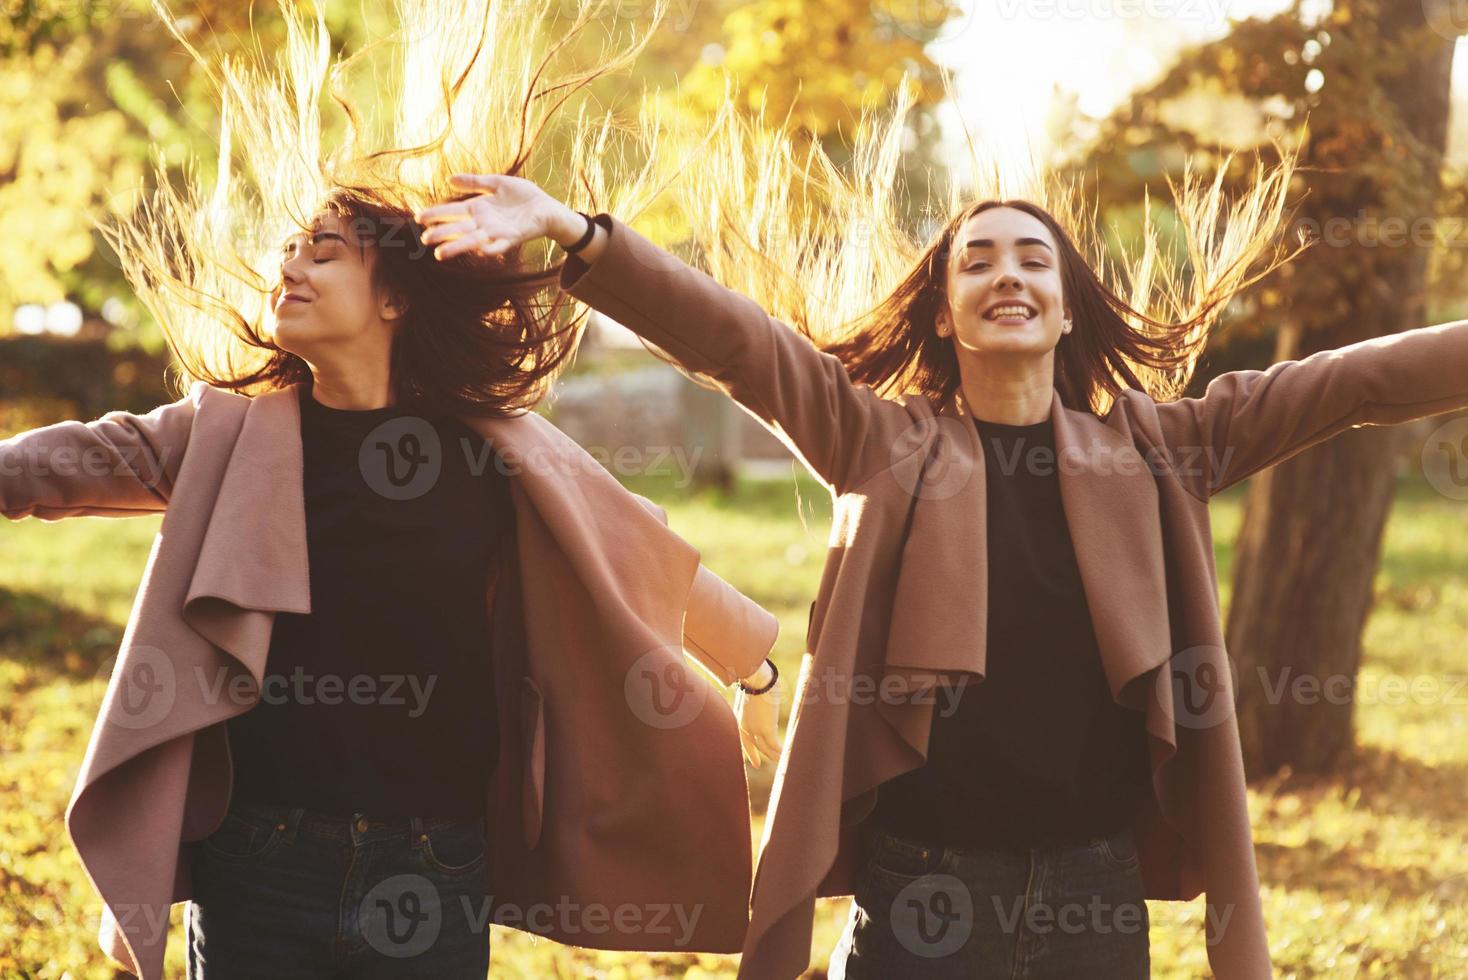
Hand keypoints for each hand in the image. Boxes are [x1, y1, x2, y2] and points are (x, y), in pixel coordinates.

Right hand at [415, 174, 584, 259]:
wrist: (547, 207)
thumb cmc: (522, 195)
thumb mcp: (496, 183)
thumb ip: (475, 182)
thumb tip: (449, 180)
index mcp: (478, 209)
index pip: (452, 212)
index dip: (436, 215)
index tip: (418, 218)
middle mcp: (484, 223)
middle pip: (458, 229)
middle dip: (441, 234)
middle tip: (425, 239)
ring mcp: (497, 232)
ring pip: (473, 240)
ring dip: (457, 247)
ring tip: (440, 254)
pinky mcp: (513, 237)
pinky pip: (500, 245)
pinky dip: (491, 249)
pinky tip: (480, 251)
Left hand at [734, 665, 783, 769]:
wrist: (757, 680)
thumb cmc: (755, 681)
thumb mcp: (752, 693)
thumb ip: (756, 699)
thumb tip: (763, 692)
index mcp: (740, 719)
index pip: (744, 741)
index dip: (750, 753)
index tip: (756, 764)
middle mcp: (746, 728)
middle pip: (755, 746)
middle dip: (763, 756)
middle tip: (774, 763)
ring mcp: (756, 730)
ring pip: (766, 748)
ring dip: (776, 755)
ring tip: (784, 761)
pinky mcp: (767, 730)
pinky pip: (775, 746)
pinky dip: (781, 751)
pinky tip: (786, 755)